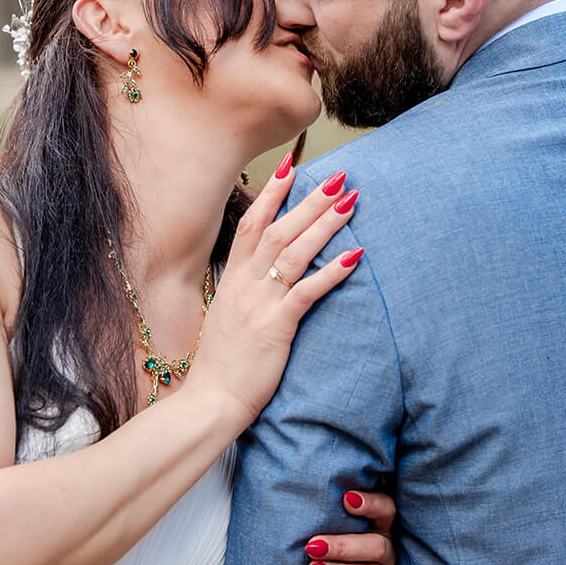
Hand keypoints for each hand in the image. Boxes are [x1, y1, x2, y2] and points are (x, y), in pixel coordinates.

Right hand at [187, 154, 362, 422]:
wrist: (210, 399)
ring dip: (324, 225)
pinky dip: (331, 272)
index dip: (271, 192)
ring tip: (350, 202)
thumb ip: (243, 289)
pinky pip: (307, 292)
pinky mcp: (276, 327)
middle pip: (278, 230)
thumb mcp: (227, 315)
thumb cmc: (222, 363)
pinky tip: (355, 256)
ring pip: (293, 253)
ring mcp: (259, 304)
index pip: (251, 223)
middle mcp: (244, 284)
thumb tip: (263, 271)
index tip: (290, 165)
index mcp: (231, 278)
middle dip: (308, 201)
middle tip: (337, 177)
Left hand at [304, 490, 396, 564]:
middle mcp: (387, 552)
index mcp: (379, 526)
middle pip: (377, 546)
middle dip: (342, 547)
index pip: (386, 509)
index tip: (346, 499)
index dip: (370, 504)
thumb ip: (326, 512)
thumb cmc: (326, 545)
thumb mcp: (331, 525)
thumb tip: (298, 497)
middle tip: (312, 547)